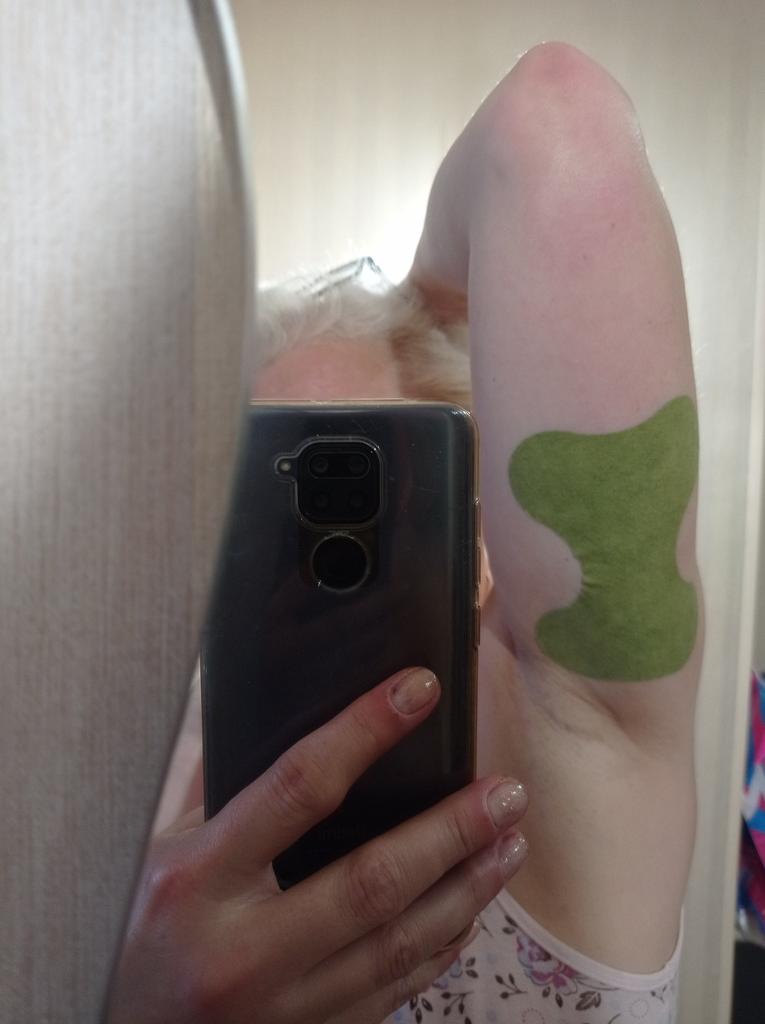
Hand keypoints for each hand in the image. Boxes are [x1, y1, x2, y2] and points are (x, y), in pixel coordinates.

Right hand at [106, 667, 527, 1023]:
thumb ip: (222, 795)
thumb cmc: (133, 933)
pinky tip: (468, 910)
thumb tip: (290, 727)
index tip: (418, 691)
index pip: (300, 788)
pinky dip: (440, 947)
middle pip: (374, 880)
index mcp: (199, 880)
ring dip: (466, 889)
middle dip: (452, 831)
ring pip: (399, 944)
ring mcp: (279, 1007)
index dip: (366, 731)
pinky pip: (393, 992)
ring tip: (508, 844)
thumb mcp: (158, 854)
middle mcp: (242, 950)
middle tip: (506, 793)